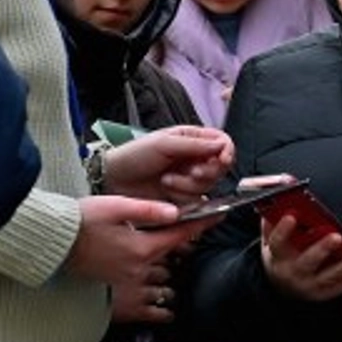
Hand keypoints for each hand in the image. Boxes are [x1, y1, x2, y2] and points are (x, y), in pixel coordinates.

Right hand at [66, 193, 193, 324]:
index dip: (202, 225)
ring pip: (165, 288)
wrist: (54, 247)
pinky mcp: (120, 303)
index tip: (219, 216)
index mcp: (142, 246)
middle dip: (178, 254)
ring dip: (169, 280)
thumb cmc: (81, 223)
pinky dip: (163, 311)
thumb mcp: (115, 207)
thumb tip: (175, 212)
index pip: (181, 236)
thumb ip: (147, 209)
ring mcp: (131, 289)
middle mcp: (140, 271)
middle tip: (178, 245)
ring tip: (165, 272)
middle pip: (174, 263)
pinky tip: (167, 308)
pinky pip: (152, 313)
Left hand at [101, 125, 233, 202]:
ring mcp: (189, 180)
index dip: (227, 152)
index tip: (222, 159)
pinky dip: (182, 198)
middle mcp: (195, 159)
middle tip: (191, 172)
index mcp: (193, 140)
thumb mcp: (164, 144)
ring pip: (208, 187)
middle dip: (207, 172)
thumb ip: (194, 145)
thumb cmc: (136, 155)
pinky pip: (196, 202)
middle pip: (220, 168)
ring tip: (166, 180)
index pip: (223, 143)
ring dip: (188, 185)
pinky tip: (166, 191)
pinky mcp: (182, 199)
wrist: (114, 179)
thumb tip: (222, 145)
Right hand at [261, 211, 341, 302]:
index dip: (283, 230)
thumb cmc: (281, 253)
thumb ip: (276, 214)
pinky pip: (340, 286)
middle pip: (307, 260)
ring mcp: (308, 284)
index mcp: (278, 255)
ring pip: (329, 276)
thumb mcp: (271, 236)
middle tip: (336, 236)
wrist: (281, 285)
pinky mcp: (322, 293)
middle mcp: (292, 271)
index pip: (277, 242)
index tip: (291, 216)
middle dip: (322, 248)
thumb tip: (285, 185)